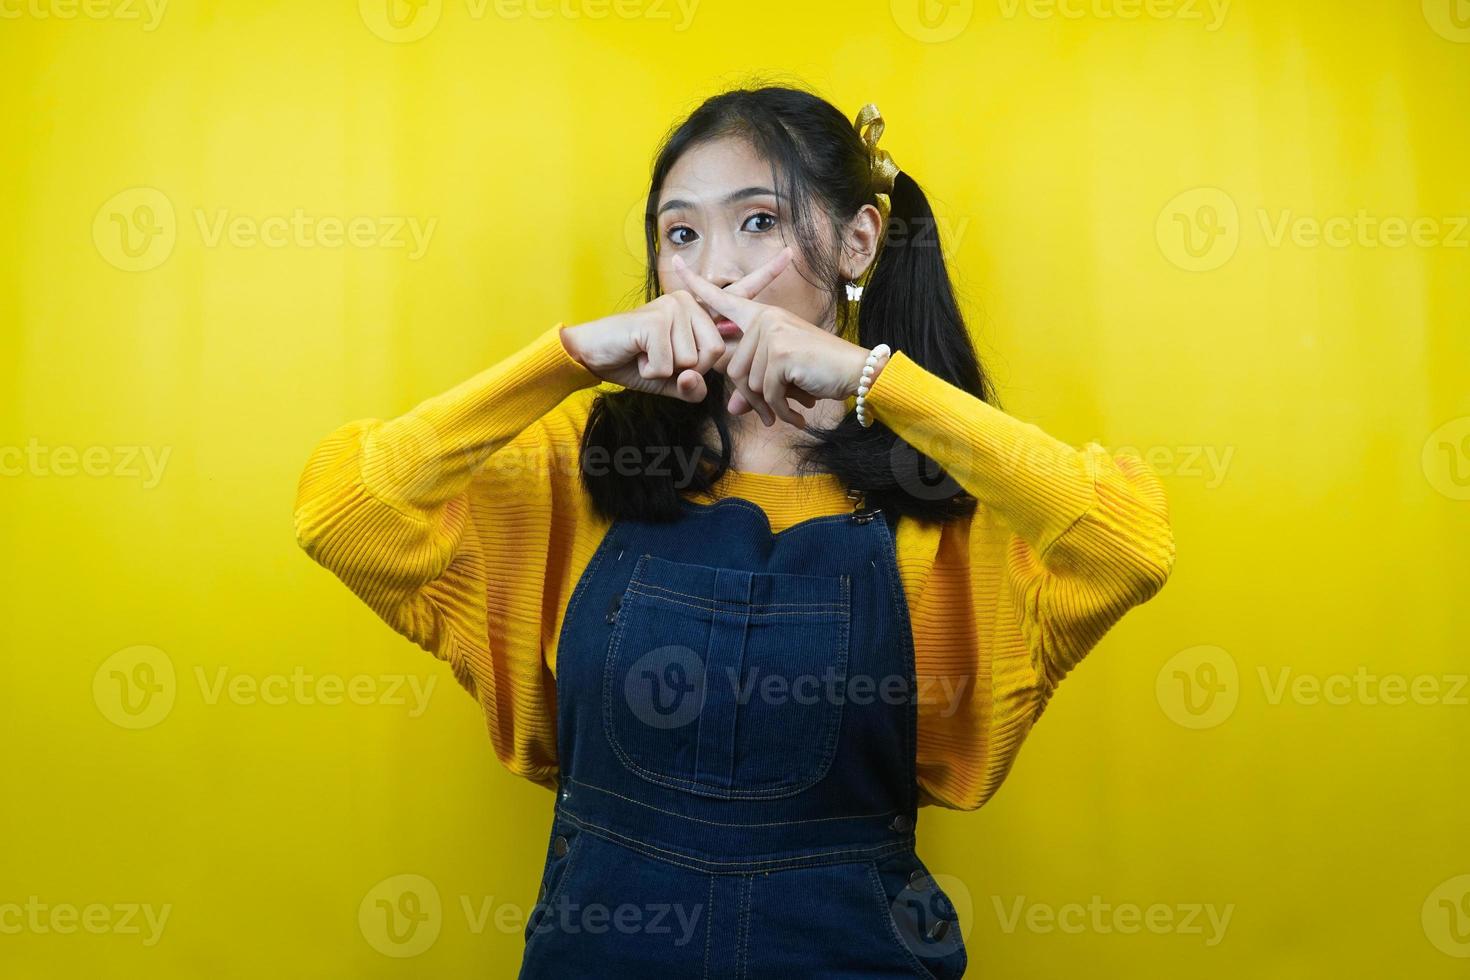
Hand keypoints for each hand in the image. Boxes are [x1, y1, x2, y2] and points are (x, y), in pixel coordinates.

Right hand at [559, 248, 794, 402]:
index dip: (765, 276)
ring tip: (650, 356)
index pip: (738, 295)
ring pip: (696, 361)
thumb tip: (696, 383)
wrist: (593, 353)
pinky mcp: (657, 319)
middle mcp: (690, 302)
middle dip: (691, 371)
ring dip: (670, 372)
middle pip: (718, 353)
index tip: (790, 253)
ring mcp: (673, 307)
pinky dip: (654, 371)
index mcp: (699, 312)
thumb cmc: (636, 362)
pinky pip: (673, 364)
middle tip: (663, 362)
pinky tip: (640, 356)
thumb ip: (694, 386)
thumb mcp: (672, 381)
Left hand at [671, 252, 870, 426]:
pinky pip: (766, 393)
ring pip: (749, 384)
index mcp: (762, 316)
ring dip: (770, 405)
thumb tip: (735, 409)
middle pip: (735, 368)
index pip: (723, 299)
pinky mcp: (779, 353)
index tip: (675, 262)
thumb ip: (755, 388)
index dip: (697, 284)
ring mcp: (771, 333)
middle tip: (776, 411)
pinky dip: (781, 409)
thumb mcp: (783, 378)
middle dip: (754, 397)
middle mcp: (765, 319)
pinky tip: (797, 412)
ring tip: (791, 407)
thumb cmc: (822, 370)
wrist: (857, 371)